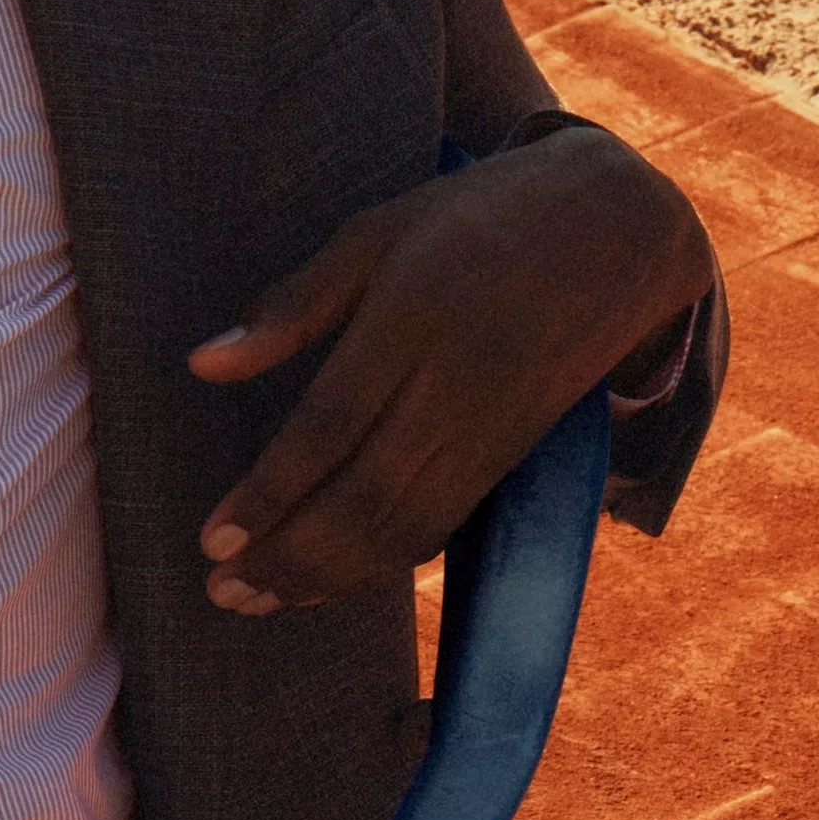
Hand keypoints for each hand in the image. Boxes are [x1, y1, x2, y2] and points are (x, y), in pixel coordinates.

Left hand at [184, 126, 706, 617]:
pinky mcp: (510, 454)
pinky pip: (441, 524)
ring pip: (406, 525)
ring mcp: (489, 428)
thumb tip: (202, 363)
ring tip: (259, 600)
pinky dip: (382, 564)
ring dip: (329, 577)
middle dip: (290, 557)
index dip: (271, 492)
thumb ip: (294, 303)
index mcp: (414, 319)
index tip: (213, 538)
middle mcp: (455, 386)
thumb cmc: (479, 219)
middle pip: (366, 496)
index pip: (331, 426)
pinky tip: (330, 581)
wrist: (616, 232)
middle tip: (220, 589)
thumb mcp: (379, 231)